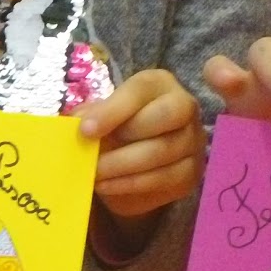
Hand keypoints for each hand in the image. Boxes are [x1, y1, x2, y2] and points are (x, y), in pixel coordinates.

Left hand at [75, 68, 205, 220]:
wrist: (130, 167)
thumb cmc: (113, 131)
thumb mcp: (99, 118)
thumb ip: (89, 116)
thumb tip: (78, 121)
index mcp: (158, 84)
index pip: (141, 89)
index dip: (113, 109)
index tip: (85, 130)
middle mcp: (184, 106)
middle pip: (166, 114)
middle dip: (126, 136)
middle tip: (94, 155)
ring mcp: (192, 140)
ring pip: (162, 151)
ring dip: (121, 166)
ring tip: (94, 173)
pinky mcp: (191, 172)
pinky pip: (163, 178)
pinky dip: (129, 184)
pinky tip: (107, 186)